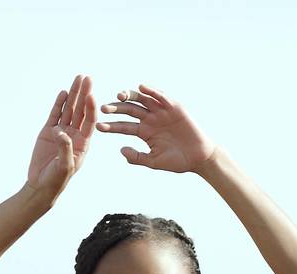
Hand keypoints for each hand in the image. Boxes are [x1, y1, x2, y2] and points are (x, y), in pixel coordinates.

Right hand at [27, 74, 95, 196]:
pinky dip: (59, 104)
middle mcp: (74, 135)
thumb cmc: (56, 179)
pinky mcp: (48, 132)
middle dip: (84, 94)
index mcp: (82, 143)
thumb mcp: (64, 167)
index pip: (89, 122)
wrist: (41, 185)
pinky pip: (55, 114)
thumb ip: (65, 149)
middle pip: (81, 111)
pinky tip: (63, 92)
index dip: (91, 108)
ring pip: (69, 109)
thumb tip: (61, 132)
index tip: (91, 95)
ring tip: (78, 78)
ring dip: (73, 94)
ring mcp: (61, 132)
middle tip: (88, 78)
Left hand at [96, 83, 214, 173]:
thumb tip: (120, 150)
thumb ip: (137, 157)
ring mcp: (161, 112)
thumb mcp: (154, 162)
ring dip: (130, 96)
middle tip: (103, 108)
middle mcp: (150, 119)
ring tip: (119, 95)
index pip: (124, 127)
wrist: (198, 158)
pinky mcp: (173, 107)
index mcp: (144, 132)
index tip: (98, 127)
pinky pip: (161, 96)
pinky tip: (142, 88)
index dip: (111, 127)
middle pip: (129, 110)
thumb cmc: (177, 161)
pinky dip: (152, 91)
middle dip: (116, 109)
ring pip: (142, 100)